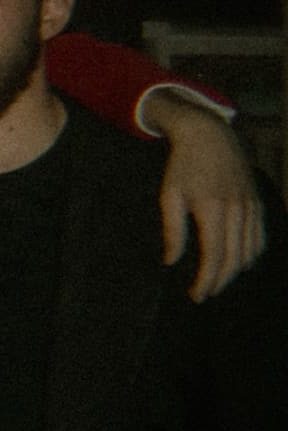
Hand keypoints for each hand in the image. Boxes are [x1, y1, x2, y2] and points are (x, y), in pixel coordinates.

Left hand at [143, 90, 267, 299]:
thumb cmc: (183, 165)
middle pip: (235, 258)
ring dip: (236, 271)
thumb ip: (172, 230)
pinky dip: (252, 255)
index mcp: (213, 209)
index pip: (214, 256)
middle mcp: (238, 210)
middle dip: (220, 281)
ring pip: (251, 250)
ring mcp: (251, 206)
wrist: (210, 135)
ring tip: (218, 283)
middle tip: (204, 295)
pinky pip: (260, 236)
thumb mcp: (169, 195)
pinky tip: (240, 264)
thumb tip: (171, 261)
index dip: (206, 280)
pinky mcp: (257, 203)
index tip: (196, 295)